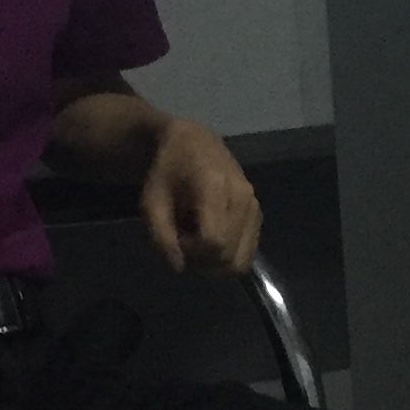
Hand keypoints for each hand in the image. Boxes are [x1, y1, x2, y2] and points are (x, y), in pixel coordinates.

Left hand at [140, 117, 260, 275]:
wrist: (192, 142)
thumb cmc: (167, 170)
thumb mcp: (150, 202)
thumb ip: (161, 236)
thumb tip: (178, 267)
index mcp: (215, 188)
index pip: (214, 242)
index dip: (191, 252)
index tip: (175, 236)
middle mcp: (243, 198)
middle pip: (229, 256)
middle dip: (202, 261)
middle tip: (184, 240)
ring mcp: (255, 206)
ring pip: (241, 260)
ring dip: (215, 261)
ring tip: (197, 240)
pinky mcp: (258, 214)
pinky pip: (247, 253)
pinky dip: (227, 254)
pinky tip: (211, 237)